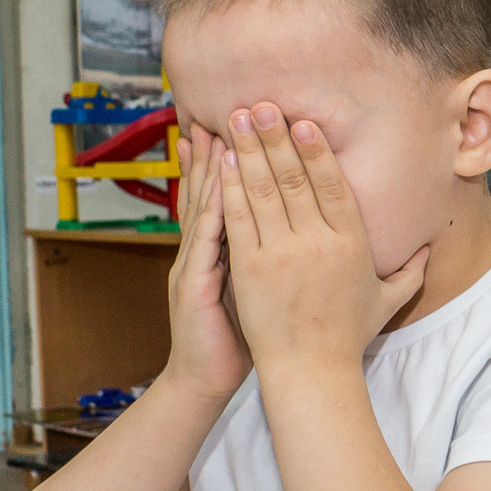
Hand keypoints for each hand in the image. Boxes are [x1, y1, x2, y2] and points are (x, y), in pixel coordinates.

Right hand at [158, 124, 251, 403]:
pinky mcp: (193, 286)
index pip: (228, 197)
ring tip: (216, 134)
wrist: (207, 379)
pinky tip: (221, 190)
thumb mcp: (257, 290)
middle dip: (219, 152)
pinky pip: (203, 245)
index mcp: (220, 250)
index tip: (249, 128)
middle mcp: (202, 251)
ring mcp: (193, 266)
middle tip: (227, 111)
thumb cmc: (240, 338)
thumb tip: (298, 233)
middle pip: (210, 193)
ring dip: (208, 172)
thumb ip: (270, 258)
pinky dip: (211, 215)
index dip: (235, 163)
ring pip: (201, 210)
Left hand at [215, 102, 429, 375]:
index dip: (318, 151)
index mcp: (353, 244)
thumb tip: (427, 247)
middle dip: (276, 136)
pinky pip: (240, 217)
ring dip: (250, 149)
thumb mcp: (387, 301)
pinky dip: (232, 186)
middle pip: (296, 177)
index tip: (304, 122)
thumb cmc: (348, 336)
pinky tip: (225, 161)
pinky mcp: (252, 268)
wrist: (311, 371)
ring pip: (265, 189)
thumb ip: (409, 271)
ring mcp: (283, 254)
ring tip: (236, 118)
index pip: (335, 185)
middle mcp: (320, 243)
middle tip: (261, 104)